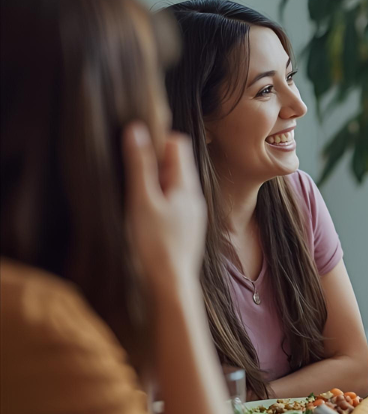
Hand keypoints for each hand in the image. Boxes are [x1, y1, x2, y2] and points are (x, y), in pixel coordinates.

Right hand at [123, 123, 206, 297]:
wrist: (170, 284)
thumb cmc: (155, 243)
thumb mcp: (142, 200)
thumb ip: (140, 165)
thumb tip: (136, 129)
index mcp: (187, 185)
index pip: (177, 144)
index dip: (155, 139)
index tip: (133, 148)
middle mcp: (194, 197)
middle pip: (174, 164)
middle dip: (151, 161)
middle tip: (128, 171)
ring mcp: (190, 213)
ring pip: (171, 184)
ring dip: (152, 182)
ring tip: (132, 193)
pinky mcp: (183, 228)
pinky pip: (171, 202)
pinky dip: (156, 199)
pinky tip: (141, 212)